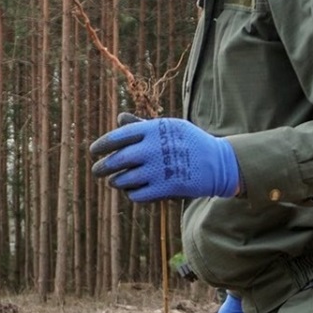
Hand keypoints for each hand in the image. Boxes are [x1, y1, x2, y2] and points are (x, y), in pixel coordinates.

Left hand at [90, 113, 240, 202]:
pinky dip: (132, 194)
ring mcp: (160, 169)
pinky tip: (132, 191)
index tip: (93, 151)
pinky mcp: (166, 188)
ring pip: (124, 179)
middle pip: (117, 160)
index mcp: (154, 129)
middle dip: (102, 167)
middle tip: (96, 171)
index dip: (102, 145)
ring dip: (116, 181)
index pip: (119, 136)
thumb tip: (119, 118)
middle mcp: (154, 148)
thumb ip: (142, 125)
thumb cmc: (189, 142)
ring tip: (115, 181)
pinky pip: (137, 194)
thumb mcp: (168, 128)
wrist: (219, 163)